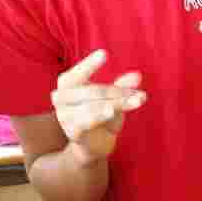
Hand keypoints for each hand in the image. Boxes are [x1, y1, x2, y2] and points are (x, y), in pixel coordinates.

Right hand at [52, 50, 146, 164]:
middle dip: (119, 93)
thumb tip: (138, 75)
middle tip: (141, 95)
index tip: (105, 53)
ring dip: (119, 103)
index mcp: (67, 84)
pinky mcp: (72, 132)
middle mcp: (60, 98)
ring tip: (138, 100)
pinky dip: (101, 115)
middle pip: (94, 91)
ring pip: (94, 105)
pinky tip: (111, 110)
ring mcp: (64, 116)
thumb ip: (122, 88)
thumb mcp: (113, 100)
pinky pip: (88, 121)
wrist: (92, 147)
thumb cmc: (101, 117)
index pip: (78, 72)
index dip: (90, 64)